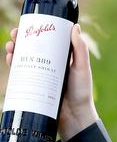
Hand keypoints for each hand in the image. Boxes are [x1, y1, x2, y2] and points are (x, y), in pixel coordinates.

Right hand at [6, 24, 98, 141]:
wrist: (74, 117)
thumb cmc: (82, 92)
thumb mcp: (82, 68)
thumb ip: (80, 49)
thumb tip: (75, 27)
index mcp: (61, 59)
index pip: (47, 42)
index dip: (36, 32)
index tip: (28, 24)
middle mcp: (49, 66)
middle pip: (32, 49)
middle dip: (21, 40)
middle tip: (14, 34)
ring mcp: (40, 77)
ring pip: (23, 60)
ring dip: (14, 51)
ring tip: (10, 46)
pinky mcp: (32, 88)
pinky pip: (19, 75)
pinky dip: (13, 65)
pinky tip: (10, 59)